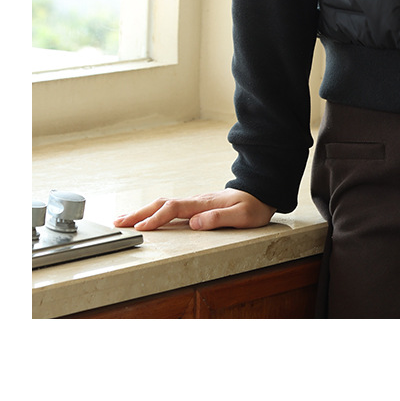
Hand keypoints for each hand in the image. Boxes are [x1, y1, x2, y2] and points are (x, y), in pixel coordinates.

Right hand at [113, 189, 275, 231]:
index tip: (141, 228)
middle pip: (162, 204)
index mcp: (203, 203)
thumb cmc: (254, 205)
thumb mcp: (242, 215)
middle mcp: (196, 200)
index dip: (157, 219)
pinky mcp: (196, 205)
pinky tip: (147, 217)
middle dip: (139, 213)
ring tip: (124, 219)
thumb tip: (195, 223)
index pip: (174, 209)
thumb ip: (219, 218)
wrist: (262, 191)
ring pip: (163, 204)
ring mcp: (195, 202)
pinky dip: (153, 212)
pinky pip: (170, 208)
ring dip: (142, 211)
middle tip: (118, 222)